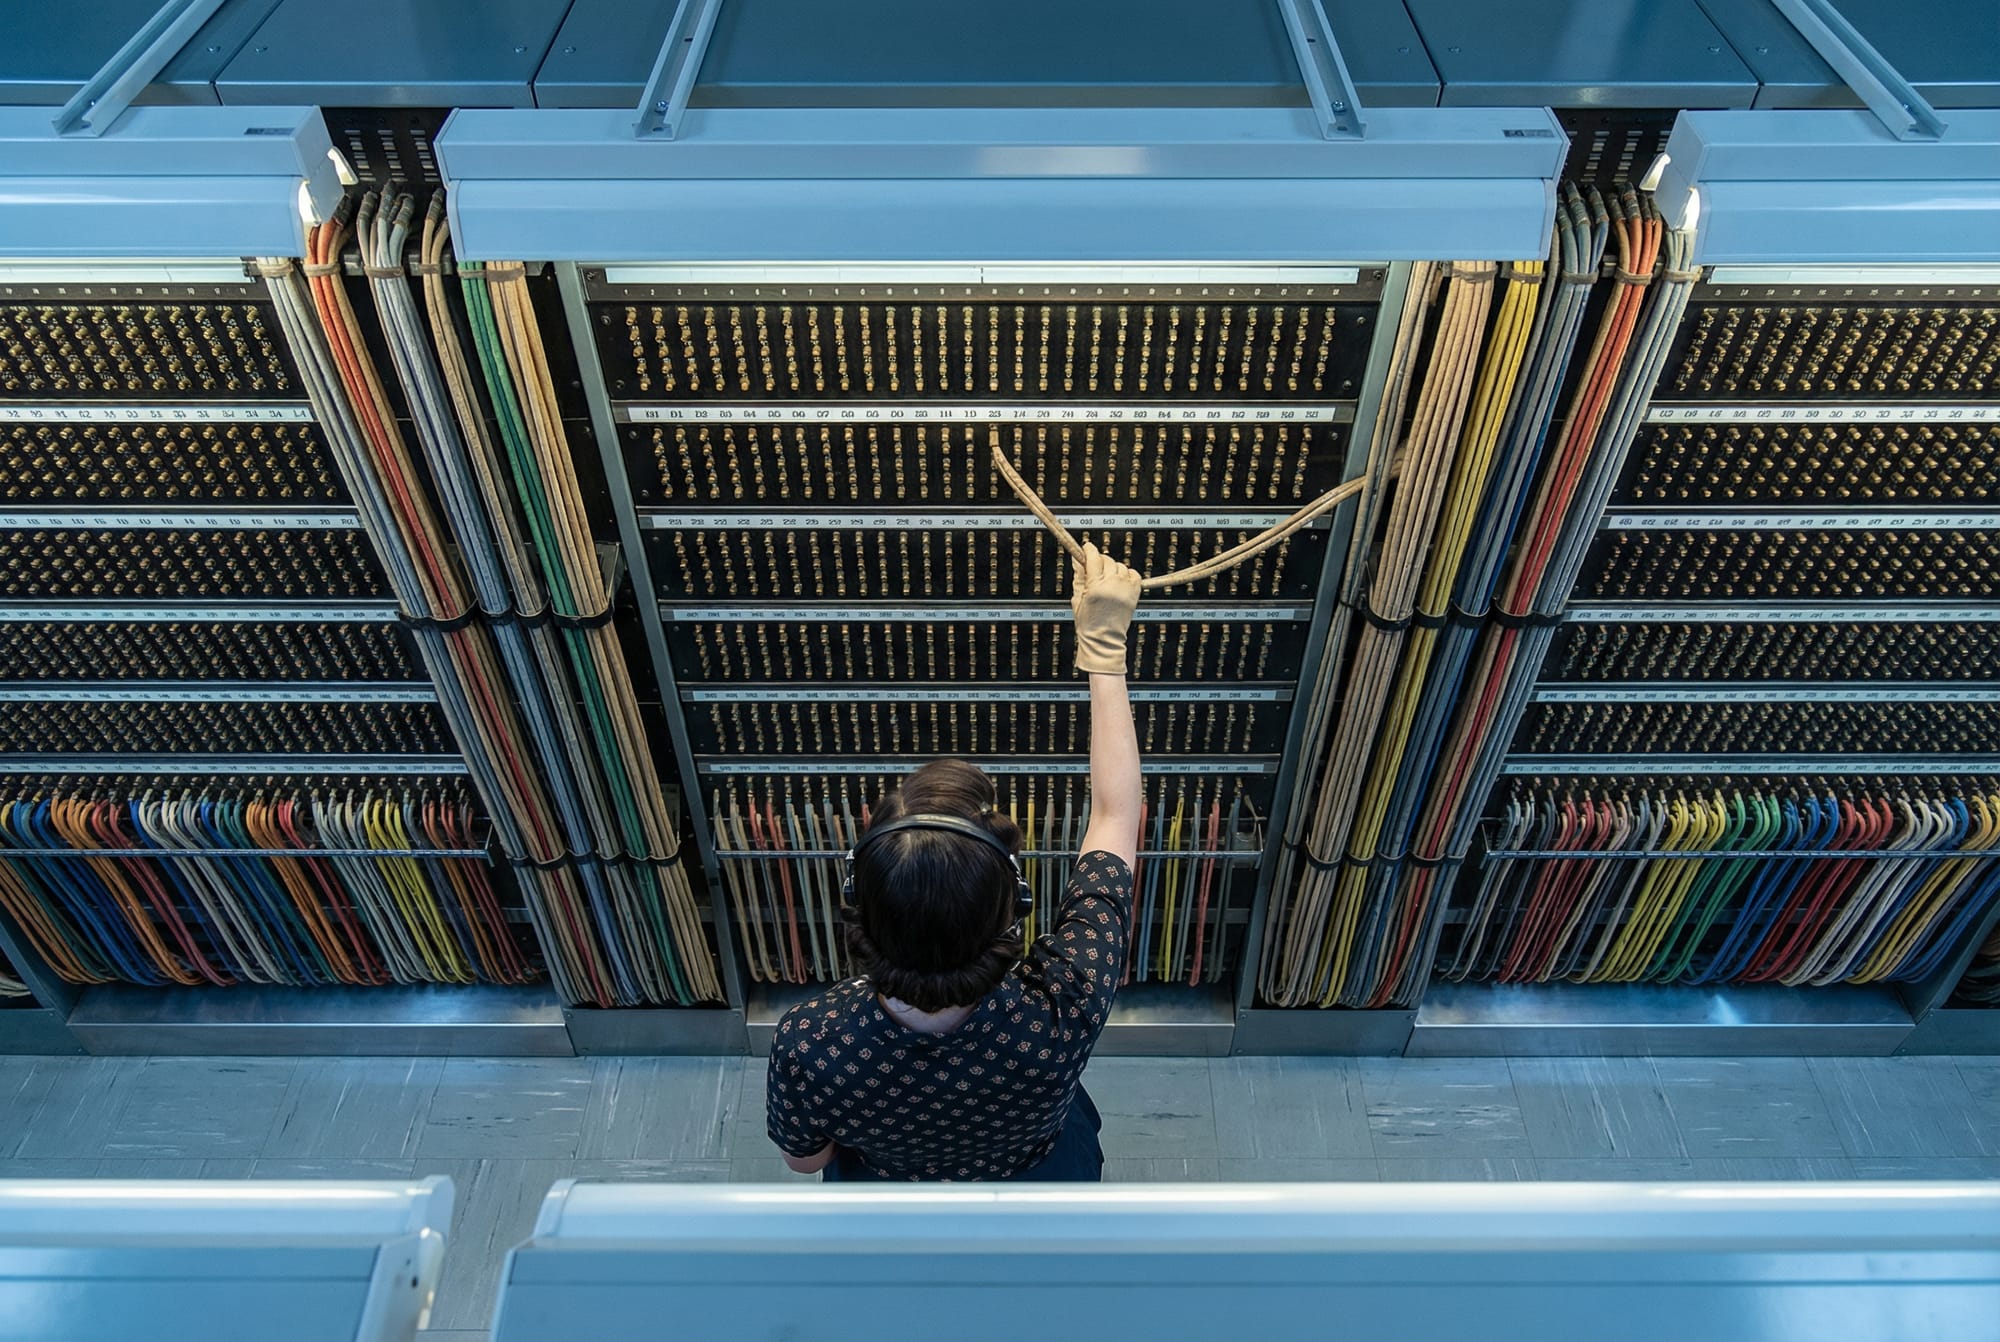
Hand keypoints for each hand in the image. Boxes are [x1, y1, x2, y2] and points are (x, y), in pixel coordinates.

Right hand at [1070, 542, 1141, 675]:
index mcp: (1095, 587)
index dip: (1089, 550)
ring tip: (1107, 579)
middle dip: (1100, 561)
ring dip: (1113, 568)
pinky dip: (1127, 574)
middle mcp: (1112, 586)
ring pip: (1120, 565)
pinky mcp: (1134, 594)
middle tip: (1095, 568)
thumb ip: (1079, 576)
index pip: (1093, 558)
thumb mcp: (1077, 598)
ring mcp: (1125, 589)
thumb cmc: (1088, 623)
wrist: (1104, 640)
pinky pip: (1133, 573)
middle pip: (1107, 560)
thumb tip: (1078, 558)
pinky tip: (1120, 582)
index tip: (1087, 548)